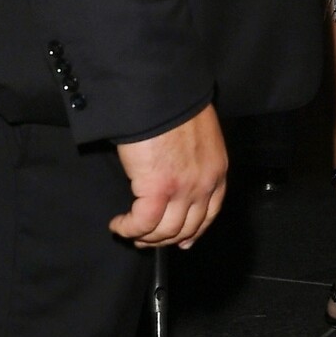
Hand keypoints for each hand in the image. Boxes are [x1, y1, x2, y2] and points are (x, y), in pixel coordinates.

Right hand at [111, 103, 228, 249]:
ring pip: (165, 231)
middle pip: (186, 227)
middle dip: (165, 239)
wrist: (162, 96)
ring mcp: (184, 190)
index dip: (193, 231)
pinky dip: (129, 228)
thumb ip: (193, 158)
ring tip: (129, 232)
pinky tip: (118, 225)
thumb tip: (175, 172)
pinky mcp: (158, 189)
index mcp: (216, 170)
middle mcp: (205, 184)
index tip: (182, 240)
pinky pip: (143, 222)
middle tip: (146, 239)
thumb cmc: (174, 106)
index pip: (209, 213)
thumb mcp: (197, 135)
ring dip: (145, 236)